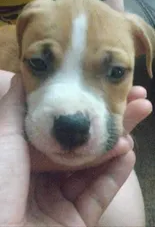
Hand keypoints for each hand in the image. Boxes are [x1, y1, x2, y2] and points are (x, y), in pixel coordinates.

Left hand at [0, 70, 151, 225]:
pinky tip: (129, 152)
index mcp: (27, 157)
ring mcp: (61, 201)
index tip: (105, 87)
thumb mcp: (4, 138)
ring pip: (94, 168)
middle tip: (138, 100)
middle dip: (110, 121)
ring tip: (136, 120)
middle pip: (83, 145)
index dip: (85, 107)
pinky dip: (115, 175)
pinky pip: (98, 195)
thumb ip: (14, 108)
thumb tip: (23, 77)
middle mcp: (44, 178)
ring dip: (116, 144)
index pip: (63, 128)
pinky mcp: (76, 222)